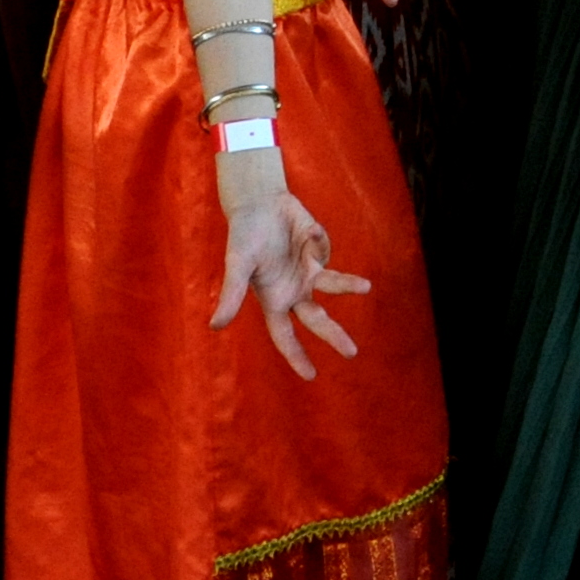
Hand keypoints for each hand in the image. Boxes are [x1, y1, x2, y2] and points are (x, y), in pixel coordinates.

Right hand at [209, 187, 368, 377]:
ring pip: (333, 286)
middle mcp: (293, 290)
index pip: (286, 336)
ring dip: (348, 286)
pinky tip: (305, 230)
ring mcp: (308, 271)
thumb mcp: (237, 266)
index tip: (311, 376)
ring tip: (365, 287)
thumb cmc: (243, 236)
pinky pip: (324, 250)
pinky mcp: (319, 251)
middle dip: (334, 336)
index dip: (297, 357)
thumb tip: (215, 326)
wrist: (258, 203)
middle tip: (351, 353)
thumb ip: (231, 295)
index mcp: (274, 300)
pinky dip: (318, 241)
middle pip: (317, 320)